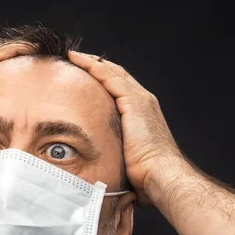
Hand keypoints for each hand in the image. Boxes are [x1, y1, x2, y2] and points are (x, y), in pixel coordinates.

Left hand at [68, 51, 189, 206]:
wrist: (161, 176)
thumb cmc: (146, 177)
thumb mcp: (127, 161)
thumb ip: (115, 156)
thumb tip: (100, 170)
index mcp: (143, 115)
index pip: (120, 90)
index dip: (103, 80)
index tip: (85, 76)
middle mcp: (143, 102)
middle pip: (117, 76)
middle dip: (97, 66)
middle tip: (76, 59)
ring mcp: (140, 101)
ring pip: (112, 73)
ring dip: (92, 63)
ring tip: (73, 56)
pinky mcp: (134, 103)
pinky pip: (110, 78)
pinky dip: (94, 68)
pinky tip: (79, 61)